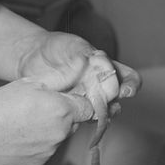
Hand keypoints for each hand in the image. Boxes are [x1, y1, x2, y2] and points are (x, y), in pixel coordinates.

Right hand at [0, 77, 94, 164]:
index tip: (67, 96)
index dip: (79, 99)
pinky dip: (40, 140)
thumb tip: (82, 64)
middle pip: (75, 121)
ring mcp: (52, 150)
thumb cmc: (0, 107)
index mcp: (63, 110)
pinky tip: (20, 133)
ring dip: (52, 126)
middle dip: (64, 112)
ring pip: (61, 134)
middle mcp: (62, 132)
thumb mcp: (30, 83)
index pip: (89, 106)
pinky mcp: (41, 161)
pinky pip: (48, 147)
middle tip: (40, 105)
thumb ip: (62, 75)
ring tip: (26, 119)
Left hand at [18, 32, 142, 114]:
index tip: (126, 90)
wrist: (33, 56)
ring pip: (99, 113)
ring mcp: (85, 99)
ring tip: (92, 112)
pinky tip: (74, 114)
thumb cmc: (58, 48)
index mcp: (107, 69)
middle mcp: (100, 86)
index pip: (129, 79)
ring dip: (99, 115)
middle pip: (115, 101)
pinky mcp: (70, 108)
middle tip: (106, 103)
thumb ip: (87, 53)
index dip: (131, 86)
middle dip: (113, 105)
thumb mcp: (74, 45)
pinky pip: (79, 117)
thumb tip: (96, 61)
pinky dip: (80, 118)